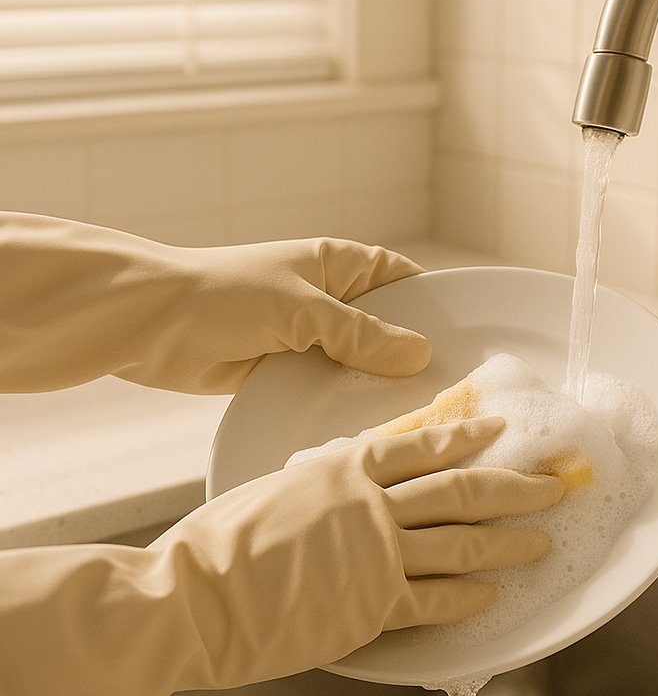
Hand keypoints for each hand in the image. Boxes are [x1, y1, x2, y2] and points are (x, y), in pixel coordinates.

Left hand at [0, 212, 430, 392]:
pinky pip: (329, 389)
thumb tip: (420, 354)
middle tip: (454, 393)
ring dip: (377, 387)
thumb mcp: (302, 309)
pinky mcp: (289, 373)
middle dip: (412, 357)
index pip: (404, 281)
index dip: (435, 306)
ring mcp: (310, 338)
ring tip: (421, 418)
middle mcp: (331, 300)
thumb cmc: (223, 294)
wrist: (149, 324)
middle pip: (388, 329)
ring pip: (359, 364)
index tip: (471, 341)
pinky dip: (345, 405)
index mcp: (340, 266)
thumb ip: (360, 334)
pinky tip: (372, 429)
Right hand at [156, 417, 563, 687]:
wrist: (191, 597)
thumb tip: (342, 486)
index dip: (465, 436)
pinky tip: (492, 595)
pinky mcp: (373, 604)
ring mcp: (376, 553)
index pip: (420, 444)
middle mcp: (370, 503)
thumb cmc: (214, 545)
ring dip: (508, 541)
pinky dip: (468, 596)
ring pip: (462, 542)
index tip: (498, 430)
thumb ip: (321, 487)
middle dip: (513, 487)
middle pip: (460, 489)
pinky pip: (436, 599)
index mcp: (342, 467)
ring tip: (542, 542)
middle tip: (552, 486)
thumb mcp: (274, 492)